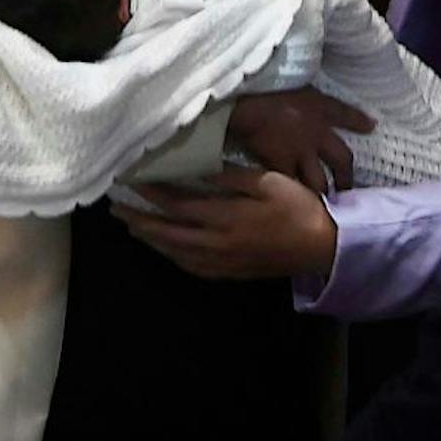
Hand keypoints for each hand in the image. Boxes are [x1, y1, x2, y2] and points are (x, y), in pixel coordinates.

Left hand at [112, 166, 337, 277]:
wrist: (323, 246)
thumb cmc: (298, 207)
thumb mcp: (266, 181)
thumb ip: (229, 176)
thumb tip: (197, 168)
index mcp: (225, 217)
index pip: (177, 205)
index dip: (151, 194)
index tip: (131, 181)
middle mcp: (217, 243)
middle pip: (168, 233)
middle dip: (140, 221)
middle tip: (117, 210)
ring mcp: (223, 262)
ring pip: (177, 253)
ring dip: (152, 240)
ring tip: (134, 228)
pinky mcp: (232, 273)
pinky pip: (193, 267)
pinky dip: (174, 257)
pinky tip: (168, 250)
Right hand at [228, 89, 374, 193]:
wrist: (247, 105)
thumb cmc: (269, 90)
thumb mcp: (300, 87)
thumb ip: (318, 99)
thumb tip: (354, 110)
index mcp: (320, 110)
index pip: (345, 115)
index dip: (359, 121)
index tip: (370, 127)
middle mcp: (316, 135)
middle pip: (341, 160)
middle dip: (346, 177)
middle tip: (347, 190)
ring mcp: (300, 153)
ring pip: (318, 181)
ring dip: (321, 192)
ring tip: (322, 203)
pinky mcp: (280, 165)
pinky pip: (289, 184)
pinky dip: (291, 193)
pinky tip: (291, 202)